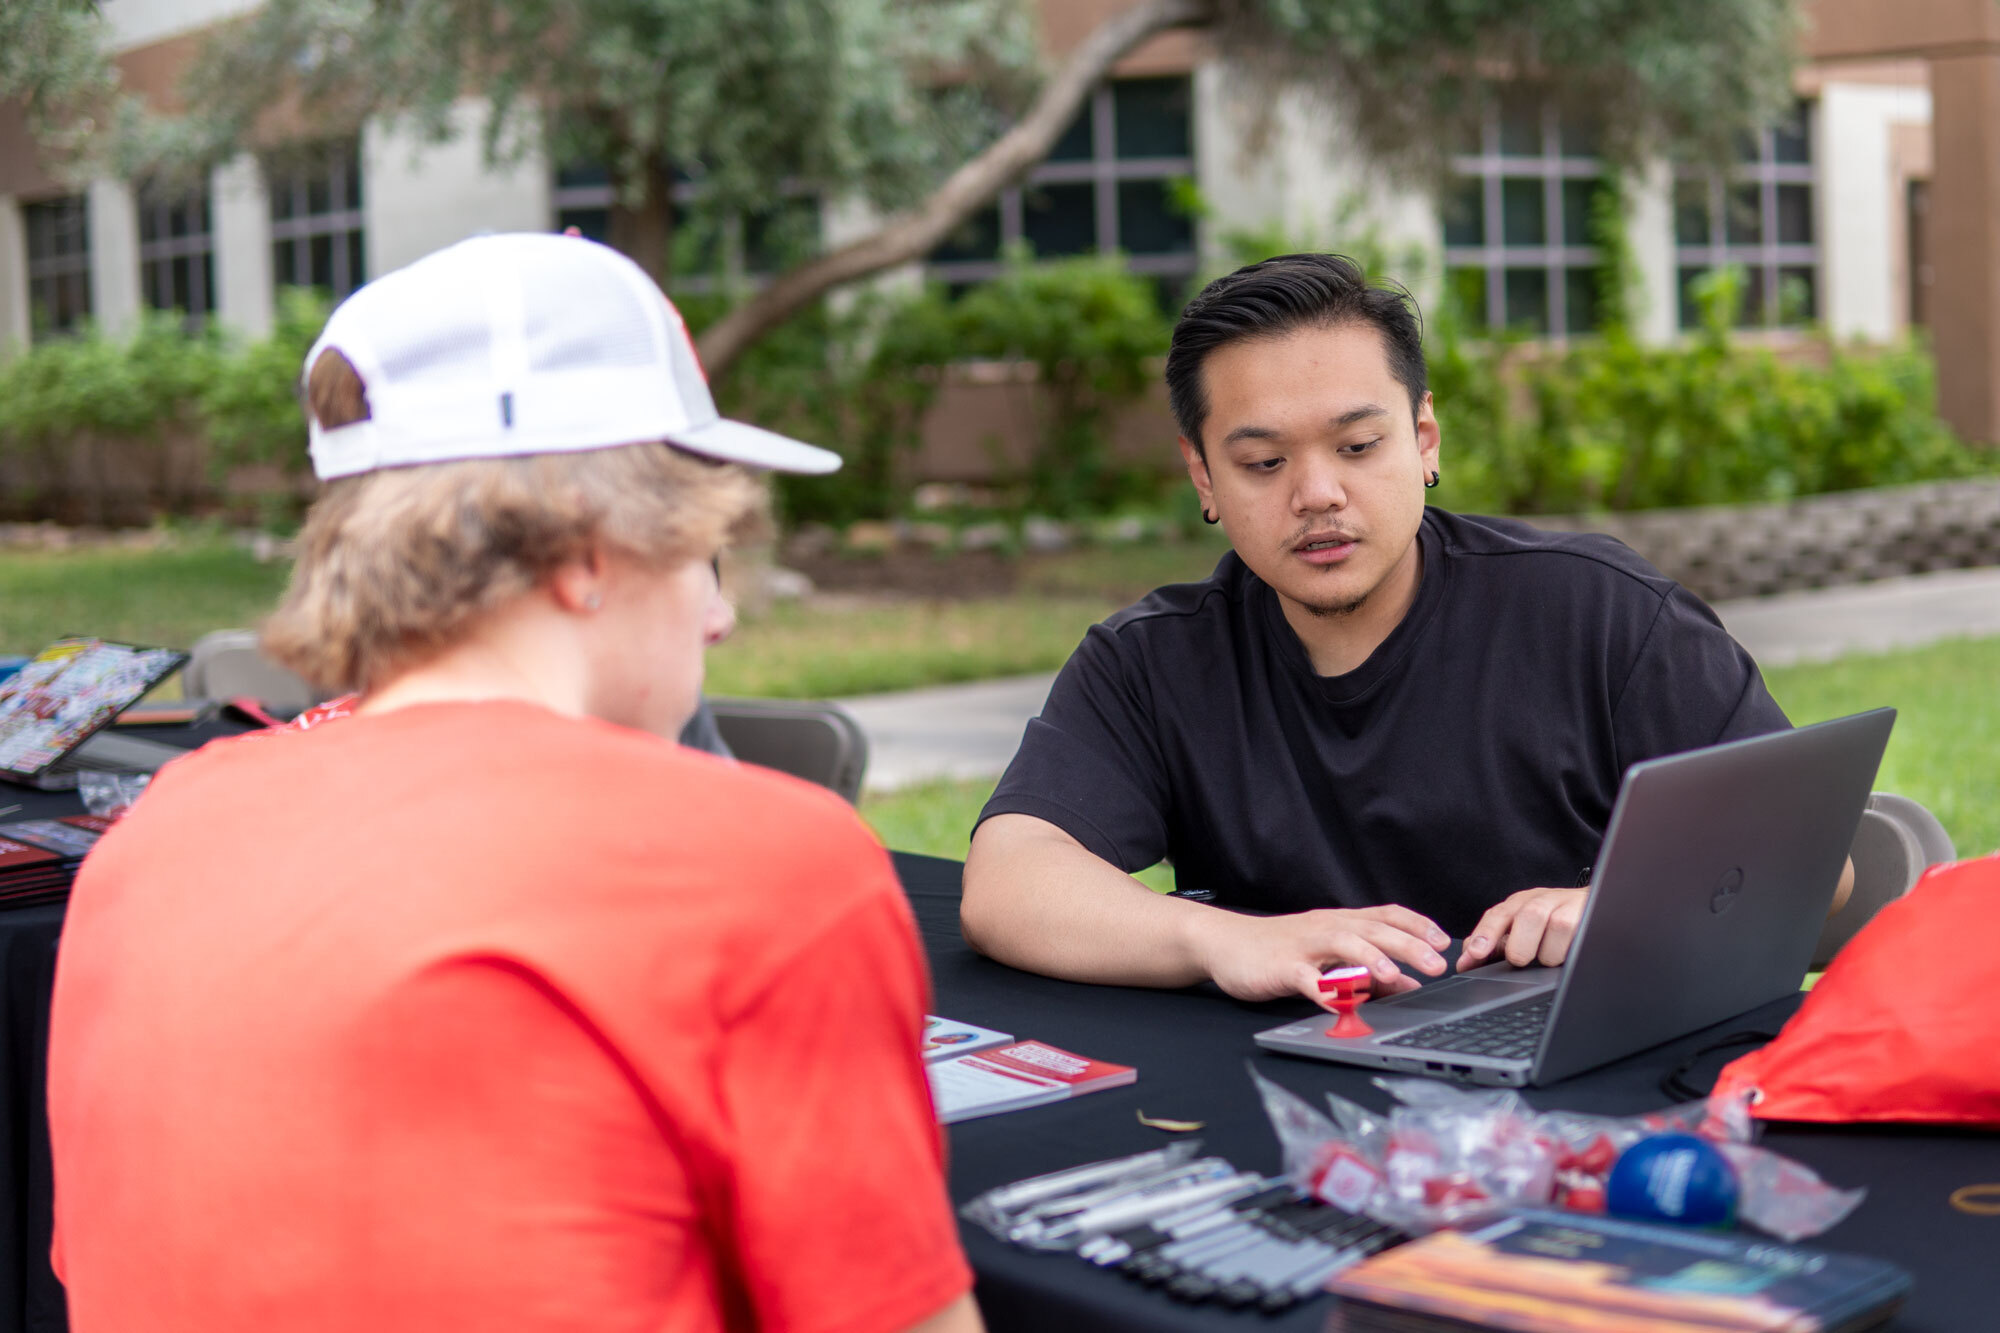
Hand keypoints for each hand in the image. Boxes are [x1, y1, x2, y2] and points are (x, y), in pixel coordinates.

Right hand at [1192, 905, 1450, 1004]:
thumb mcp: (1327, 958)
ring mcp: (1304, 946)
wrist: (1225, 943)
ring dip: (1371, 959)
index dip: (1417, 925)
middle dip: (1408, 945)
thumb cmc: (1279, 950)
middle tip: (1437, 964)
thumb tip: (1411, 986)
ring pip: (1343, 944)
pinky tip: (1341, 1005)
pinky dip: (1325, 991)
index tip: (1444, 940)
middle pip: (1373, 929)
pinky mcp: (1282, 966)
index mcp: (1340, 922)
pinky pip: (1307, 978)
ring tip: (1394, 978)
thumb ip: (1369, 972)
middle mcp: (1326, 928)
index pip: (1386, 915)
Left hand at [1457, 887, 1589, 970]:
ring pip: (1557, 927)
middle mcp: (1542, 899)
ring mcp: (1568, 905)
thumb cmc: (1551, 921)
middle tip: (1523, 959)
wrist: (1594, 905)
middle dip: (1522, 946)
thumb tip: (1466, 962)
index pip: (1498, 914)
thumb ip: (1493, 943)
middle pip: (1528, 917)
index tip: (1476, 953)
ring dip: (1549, 953)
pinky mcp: (1590, 915)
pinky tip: (1568, 950)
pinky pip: (1579, 936)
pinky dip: (1569, 951)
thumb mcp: (1520, 928)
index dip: (1486, 933)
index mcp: (1519, 903)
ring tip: (1550, 955)